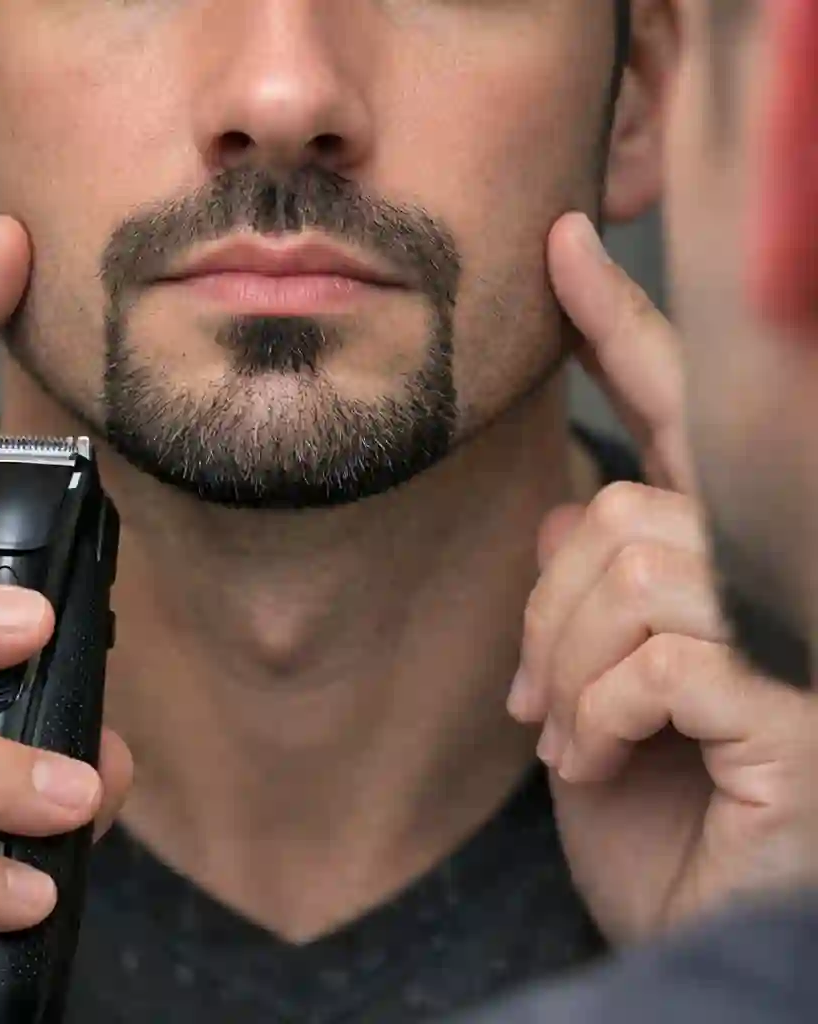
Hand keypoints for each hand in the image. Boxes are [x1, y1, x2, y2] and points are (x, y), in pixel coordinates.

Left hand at [506, 213, 817, 942]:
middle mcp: (786, 577)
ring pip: (630, 565)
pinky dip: (596, 707)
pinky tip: (592, 757)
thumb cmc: (659, 828)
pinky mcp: (800, 704)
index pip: (683, 415)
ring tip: (561, 738)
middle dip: (550, 602)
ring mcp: (802, 636)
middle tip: (528, 697)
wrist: (699, 944)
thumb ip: (588, 600)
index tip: (567, 244)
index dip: (625, 324)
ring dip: (565, 664)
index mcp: (735, 567)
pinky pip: (658, 650)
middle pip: (628, 502)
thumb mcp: (595, 701)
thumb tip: (567, 519)